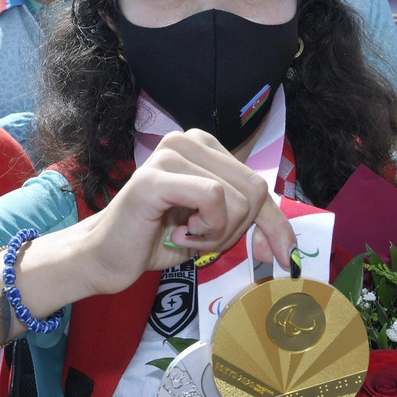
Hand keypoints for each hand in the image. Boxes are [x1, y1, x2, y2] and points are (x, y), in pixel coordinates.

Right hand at [66, 130, 297, 295]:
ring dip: (216, 234)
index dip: (274, 225)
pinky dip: (205, 228)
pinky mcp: (156, 177)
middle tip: (199, 239)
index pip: (260, 185)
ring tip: (184, 235)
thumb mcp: (215, 229)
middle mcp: (188, 139)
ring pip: (236, 197)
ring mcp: (170, 153)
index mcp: (205, 147)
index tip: (283, 257)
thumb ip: (249, 224)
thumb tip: (289, 247)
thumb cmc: (157, 239)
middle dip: (234, 230)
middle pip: (254, 191)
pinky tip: (177, 233)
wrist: (106, 257)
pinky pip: (213, 197)